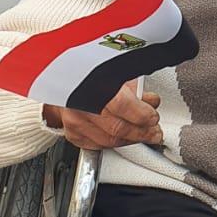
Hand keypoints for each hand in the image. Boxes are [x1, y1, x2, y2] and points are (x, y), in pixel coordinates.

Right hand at [43, 79, 161, 149]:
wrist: (62, 81)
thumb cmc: (91, 74)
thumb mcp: (116, 72)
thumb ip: (134, 87)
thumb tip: (152, 101)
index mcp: (94, 84)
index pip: (122, 105)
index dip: (142, 114)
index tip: (154, 117)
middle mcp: (82, 105)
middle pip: (117, 128)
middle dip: (141, 133)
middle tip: (155, 132)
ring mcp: (75, 122)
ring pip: (109, 140)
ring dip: (131, 140)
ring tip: (145, 135)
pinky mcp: (73, 134)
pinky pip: (99, 145)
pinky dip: (115, 143)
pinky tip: (126, 138)